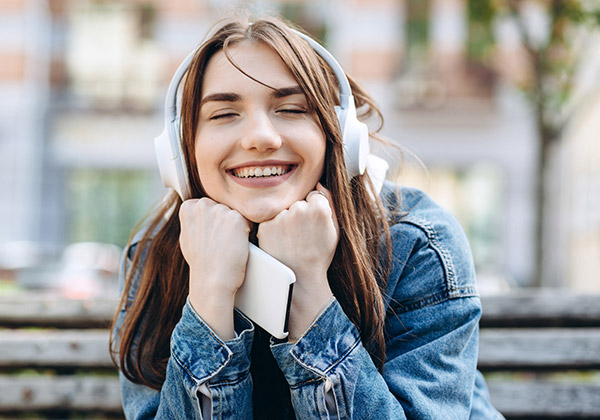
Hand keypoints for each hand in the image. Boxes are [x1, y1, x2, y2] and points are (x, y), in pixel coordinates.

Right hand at [179, 197, 250, 338]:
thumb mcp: (187, 237)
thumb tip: (198, 210)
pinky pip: (247, 221)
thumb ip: (193, 221)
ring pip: (235, 213)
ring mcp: (220, 211)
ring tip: (229, 245)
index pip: (208, 206)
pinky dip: (246, 233)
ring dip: (236, 226)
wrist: (212, 281)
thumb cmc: (201, 263)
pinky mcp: (236, 219)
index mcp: (189, 208)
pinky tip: (239, 245)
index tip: (211, 236)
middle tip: (222, 242)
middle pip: (222, 207)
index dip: (213, 221)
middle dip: (225, 221)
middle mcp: (203, 205)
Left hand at [257, 183, 338, 337]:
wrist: (301, 278)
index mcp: (319, 208)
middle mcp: (299, 209)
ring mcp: (280, 217)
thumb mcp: (334, 229)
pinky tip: (281, 243)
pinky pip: (269, 220)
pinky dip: (273, 229)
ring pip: (282, 210)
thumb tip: (319, 183)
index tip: (313, 226)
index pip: (313, 195)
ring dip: (284, 220)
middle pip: (296, 202)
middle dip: (298, 214)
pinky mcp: (265, 226)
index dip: (313, 210)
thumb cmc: (319, 254)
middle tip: (301, 235)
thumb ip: (330, 202)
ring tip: (291, 241)